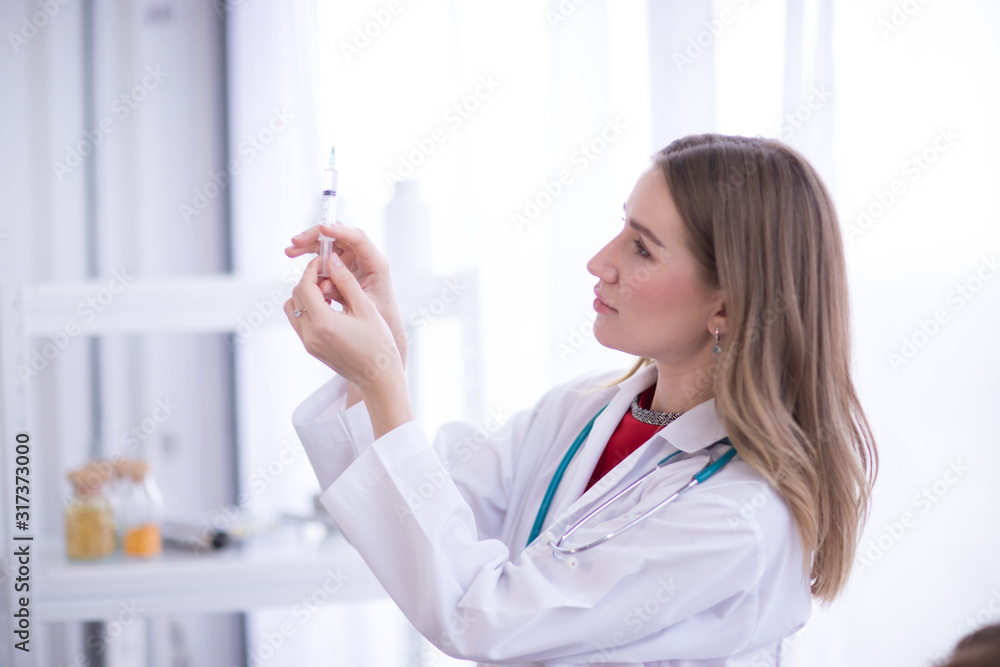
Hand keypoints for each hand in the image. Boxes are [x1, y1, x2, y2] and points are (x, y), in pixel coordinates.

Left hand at [285, 223, 407, 368]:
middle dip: (309, 281)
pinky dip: (308, 310)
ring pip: (293, 309)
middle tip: (329, 276)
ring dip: (305, 296)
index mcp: (324, 323)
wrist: (378, 378)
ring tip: (329, 293)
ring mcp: (309, 344)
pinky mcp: (311, 349)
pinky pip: (299, 322)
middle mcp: (310, 334)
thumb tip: (332, 260)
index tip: (325, 262)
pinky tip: (329, 308)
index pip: (305, 287)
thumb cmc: (379, 343)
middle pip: (296, 296)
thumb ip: (347, 282)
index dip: (312, 270)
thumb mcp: (366, 308)